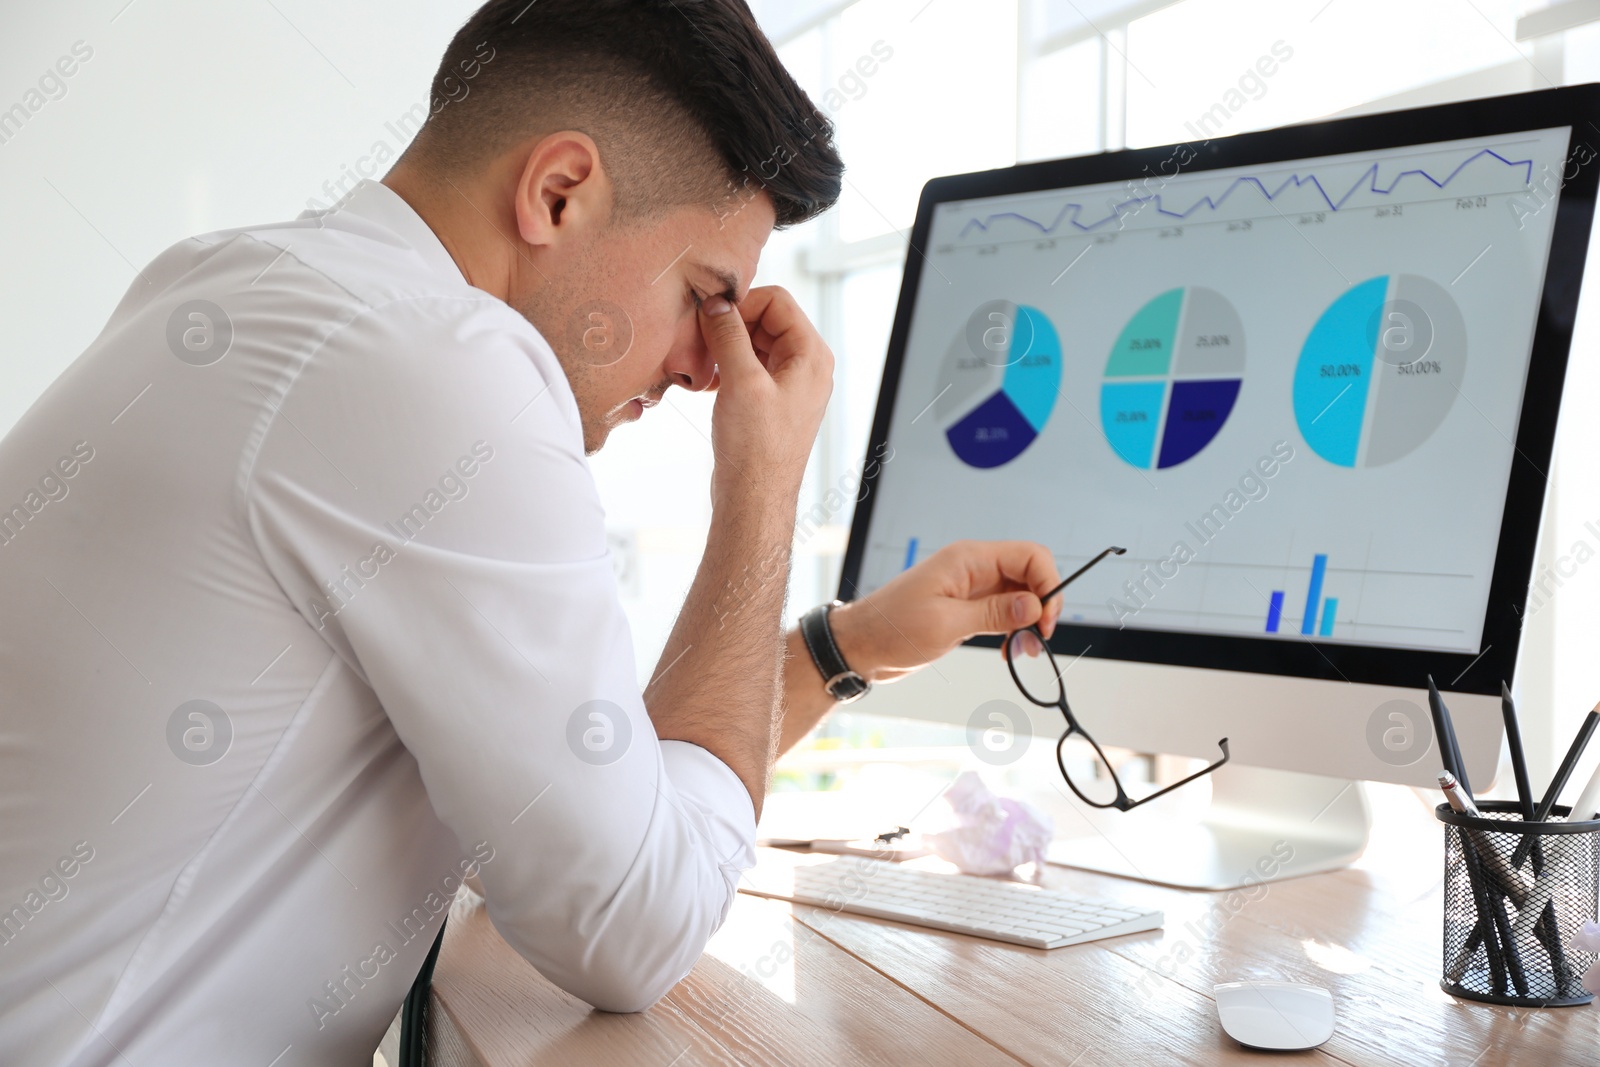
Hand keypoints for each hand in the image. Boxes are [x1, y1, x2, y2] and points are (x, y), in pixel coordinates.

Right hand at [698, 287, 832, 507]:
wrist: (754, 497)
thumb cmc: (756, 447)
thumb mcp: (741, 381)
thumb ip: (729, 335)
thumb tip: (716, 304)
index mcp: (811, 355)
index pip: (777, 300)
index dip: (741, 303)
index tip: (710, 317)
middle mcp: (806, 366)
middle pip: (765, 320)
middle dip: (730, 326)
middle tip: (699, 340)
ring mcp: (789, 384)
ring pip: (753, 344)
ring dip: (724, 347)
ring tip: (701, 363)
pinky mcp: (770, 401)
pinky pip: (747, 367)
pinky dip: (726, 367)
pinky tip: (707, 382)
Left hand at [830, 540, 1062, 683]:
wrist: (861, 645)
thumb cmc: (891, 629)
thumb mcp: (945, 624)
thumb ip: (994, 613)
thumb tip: (1034, 606)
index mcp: (968, 559)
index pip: (1030, 555)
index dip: (1048, 584)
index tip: (1046, 619)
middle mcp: (973, 568)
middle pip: (1030, 574)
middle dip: (1042, 606)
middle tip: (1038, 639)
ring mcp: (971, 588)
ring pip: (1021, 595)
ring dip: (1030, 622)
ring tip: (1023, 650)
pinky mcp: (967, 607)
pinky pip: (1004, 611)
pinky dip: (1014, 630)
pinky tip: (1009, 649)